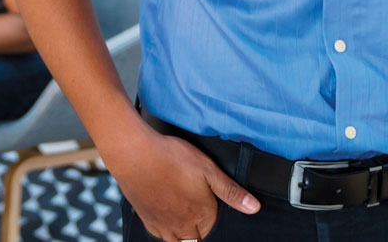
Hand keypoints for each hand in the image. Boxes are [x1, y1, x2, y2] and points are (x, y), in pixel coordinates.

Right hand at [105, 123, 258, 241]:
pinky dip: (165, 231)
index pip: (214, 229)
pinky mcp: (146, 218)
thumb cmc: (171, 157)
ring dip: (184, 235)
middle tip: (198, 214)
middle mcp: (182, 225)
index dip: (215, 219)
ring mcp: (162, 224)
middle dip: (200, 231)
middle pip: (196, 239)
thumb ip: (231, 191)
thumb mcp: (208, 169)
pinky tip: (166, 218)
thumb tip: (253, 207)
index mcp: (201, 214)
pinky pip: (159, 235)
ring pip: (177, 241)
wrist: (134, 154)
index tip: (211, 209)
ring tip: (186, 220)